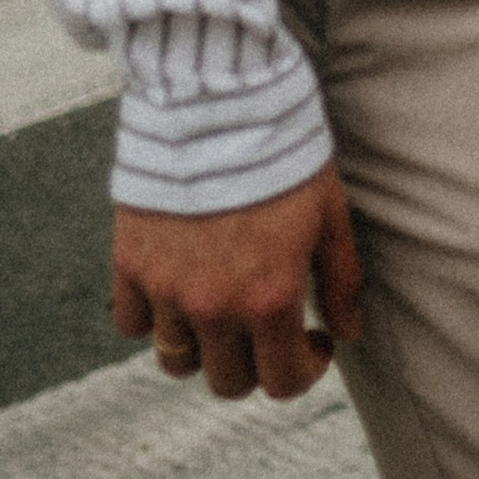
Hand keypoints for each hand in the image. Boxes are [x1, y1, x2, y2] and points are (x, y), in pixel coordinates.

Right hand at [112, 164, 363, 400]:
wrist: (218, 96)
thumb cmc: (285, 150)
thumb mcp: (329, 212)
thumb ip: (341, 280)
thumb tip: (349, 333)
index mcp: (269, 298)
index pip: (282, 382)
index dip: (304, 371)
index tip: (312, 341)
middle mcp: (214, 306)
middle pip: (227, 382)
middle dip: (256, 364)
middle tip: (268, 327)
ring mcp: (166, 288)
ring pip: (177, 360)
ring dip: (204, 345)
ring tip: (222, 307)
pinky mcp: (130, 262)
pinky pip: (133, 323)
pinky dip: (153, 317)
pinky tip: (177, 286)